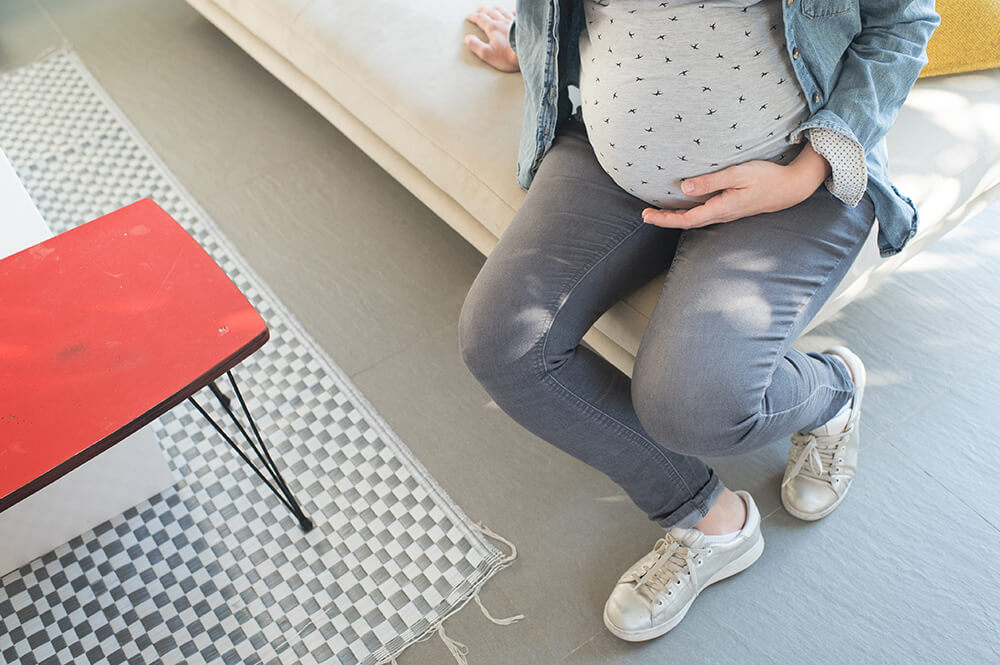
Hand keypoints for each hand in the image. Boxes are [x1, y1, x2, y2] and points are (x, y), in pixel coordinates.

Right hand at [465, 6, 519, 72]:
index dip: (473, 17)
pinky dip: (511, 12)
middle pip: (491, 12)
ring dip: (495, 9)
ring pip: (502, 11)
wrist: (529, 53)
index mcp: (492, 28)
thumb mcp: (487, 54)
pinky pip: (516, 15)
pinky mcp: (522, 25)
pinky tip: (511, 13)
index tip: (469, 16)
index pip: (480, 19)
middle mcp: (502, 21)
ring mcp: (513, 22)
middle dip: (483, 10)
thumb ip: (475, 46)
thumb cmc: (509, 56)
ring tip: (492, 8)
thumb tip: (468, 39)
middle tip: (479, 9)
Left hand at [641, 141, 831, 228]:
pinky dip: (688, 212)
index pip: (685, 219)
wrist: (791, 188)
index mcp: (721, 209)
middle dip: (665, 219)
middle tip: (644, 215)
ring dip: (675, 217)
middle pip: (687, 222)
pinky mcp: (730, 209)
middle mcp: (721, 215)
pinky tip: (683, 206)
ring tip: (657, 212)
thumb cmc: (767, 178)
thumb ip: (711, 181)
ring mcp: (726, 214)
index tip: (646, 215)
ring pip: (695, 219)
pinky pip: (703, 214)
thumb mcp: (738, 174)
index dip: (664, 218)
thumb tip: (685, 187)